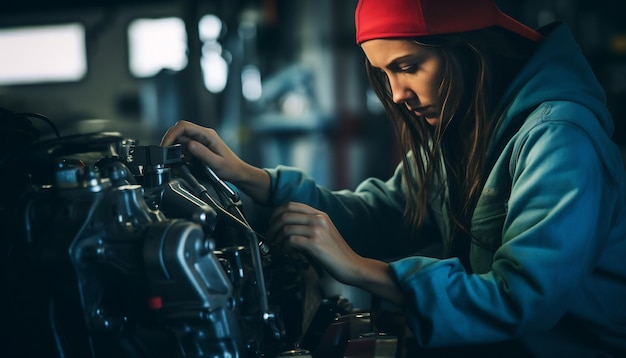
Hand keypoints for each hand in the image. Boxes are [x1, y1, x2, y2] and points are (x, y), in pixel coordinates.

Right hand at [160, 120, 270, 202]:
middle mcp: (203, 135)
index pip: (184, 126)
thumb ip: (202, 154)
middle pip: (179, 130)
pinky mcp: (199, 147)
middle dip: (169, 140)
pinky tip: (180, 161)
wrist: (238, 173)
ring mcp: (200, 140)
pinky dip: (179, 153)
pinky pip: (184, 146)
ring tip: (171, 159)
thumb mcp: (216, 163)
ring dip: (173, 148)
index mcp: (207, 135)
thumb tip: (189, 145)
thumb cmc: (230, 168)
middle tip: (164, 153)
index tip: (165, 145)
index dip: (172, 134)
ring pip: (180, 139)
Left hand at [267, 201, 405, 304]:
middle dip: (272, 226)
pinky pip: (291, 240)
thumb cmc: (337, 253)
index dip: (276, 213)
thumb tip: (287, 227)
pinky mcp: (316, 244)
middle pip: (285, 214)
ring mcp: (318, 230)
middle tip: (270, 237)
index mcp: (320, 214)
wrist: (352, 266)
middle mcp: (318, 219)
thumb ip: (309, 226)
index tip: (272, 224)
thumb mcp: (324, 232)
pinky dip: (284, 247)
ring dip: (277, 239)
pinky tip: (287, 253)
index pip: (291, 205)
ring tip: (278, 248)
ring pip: (286, 227)